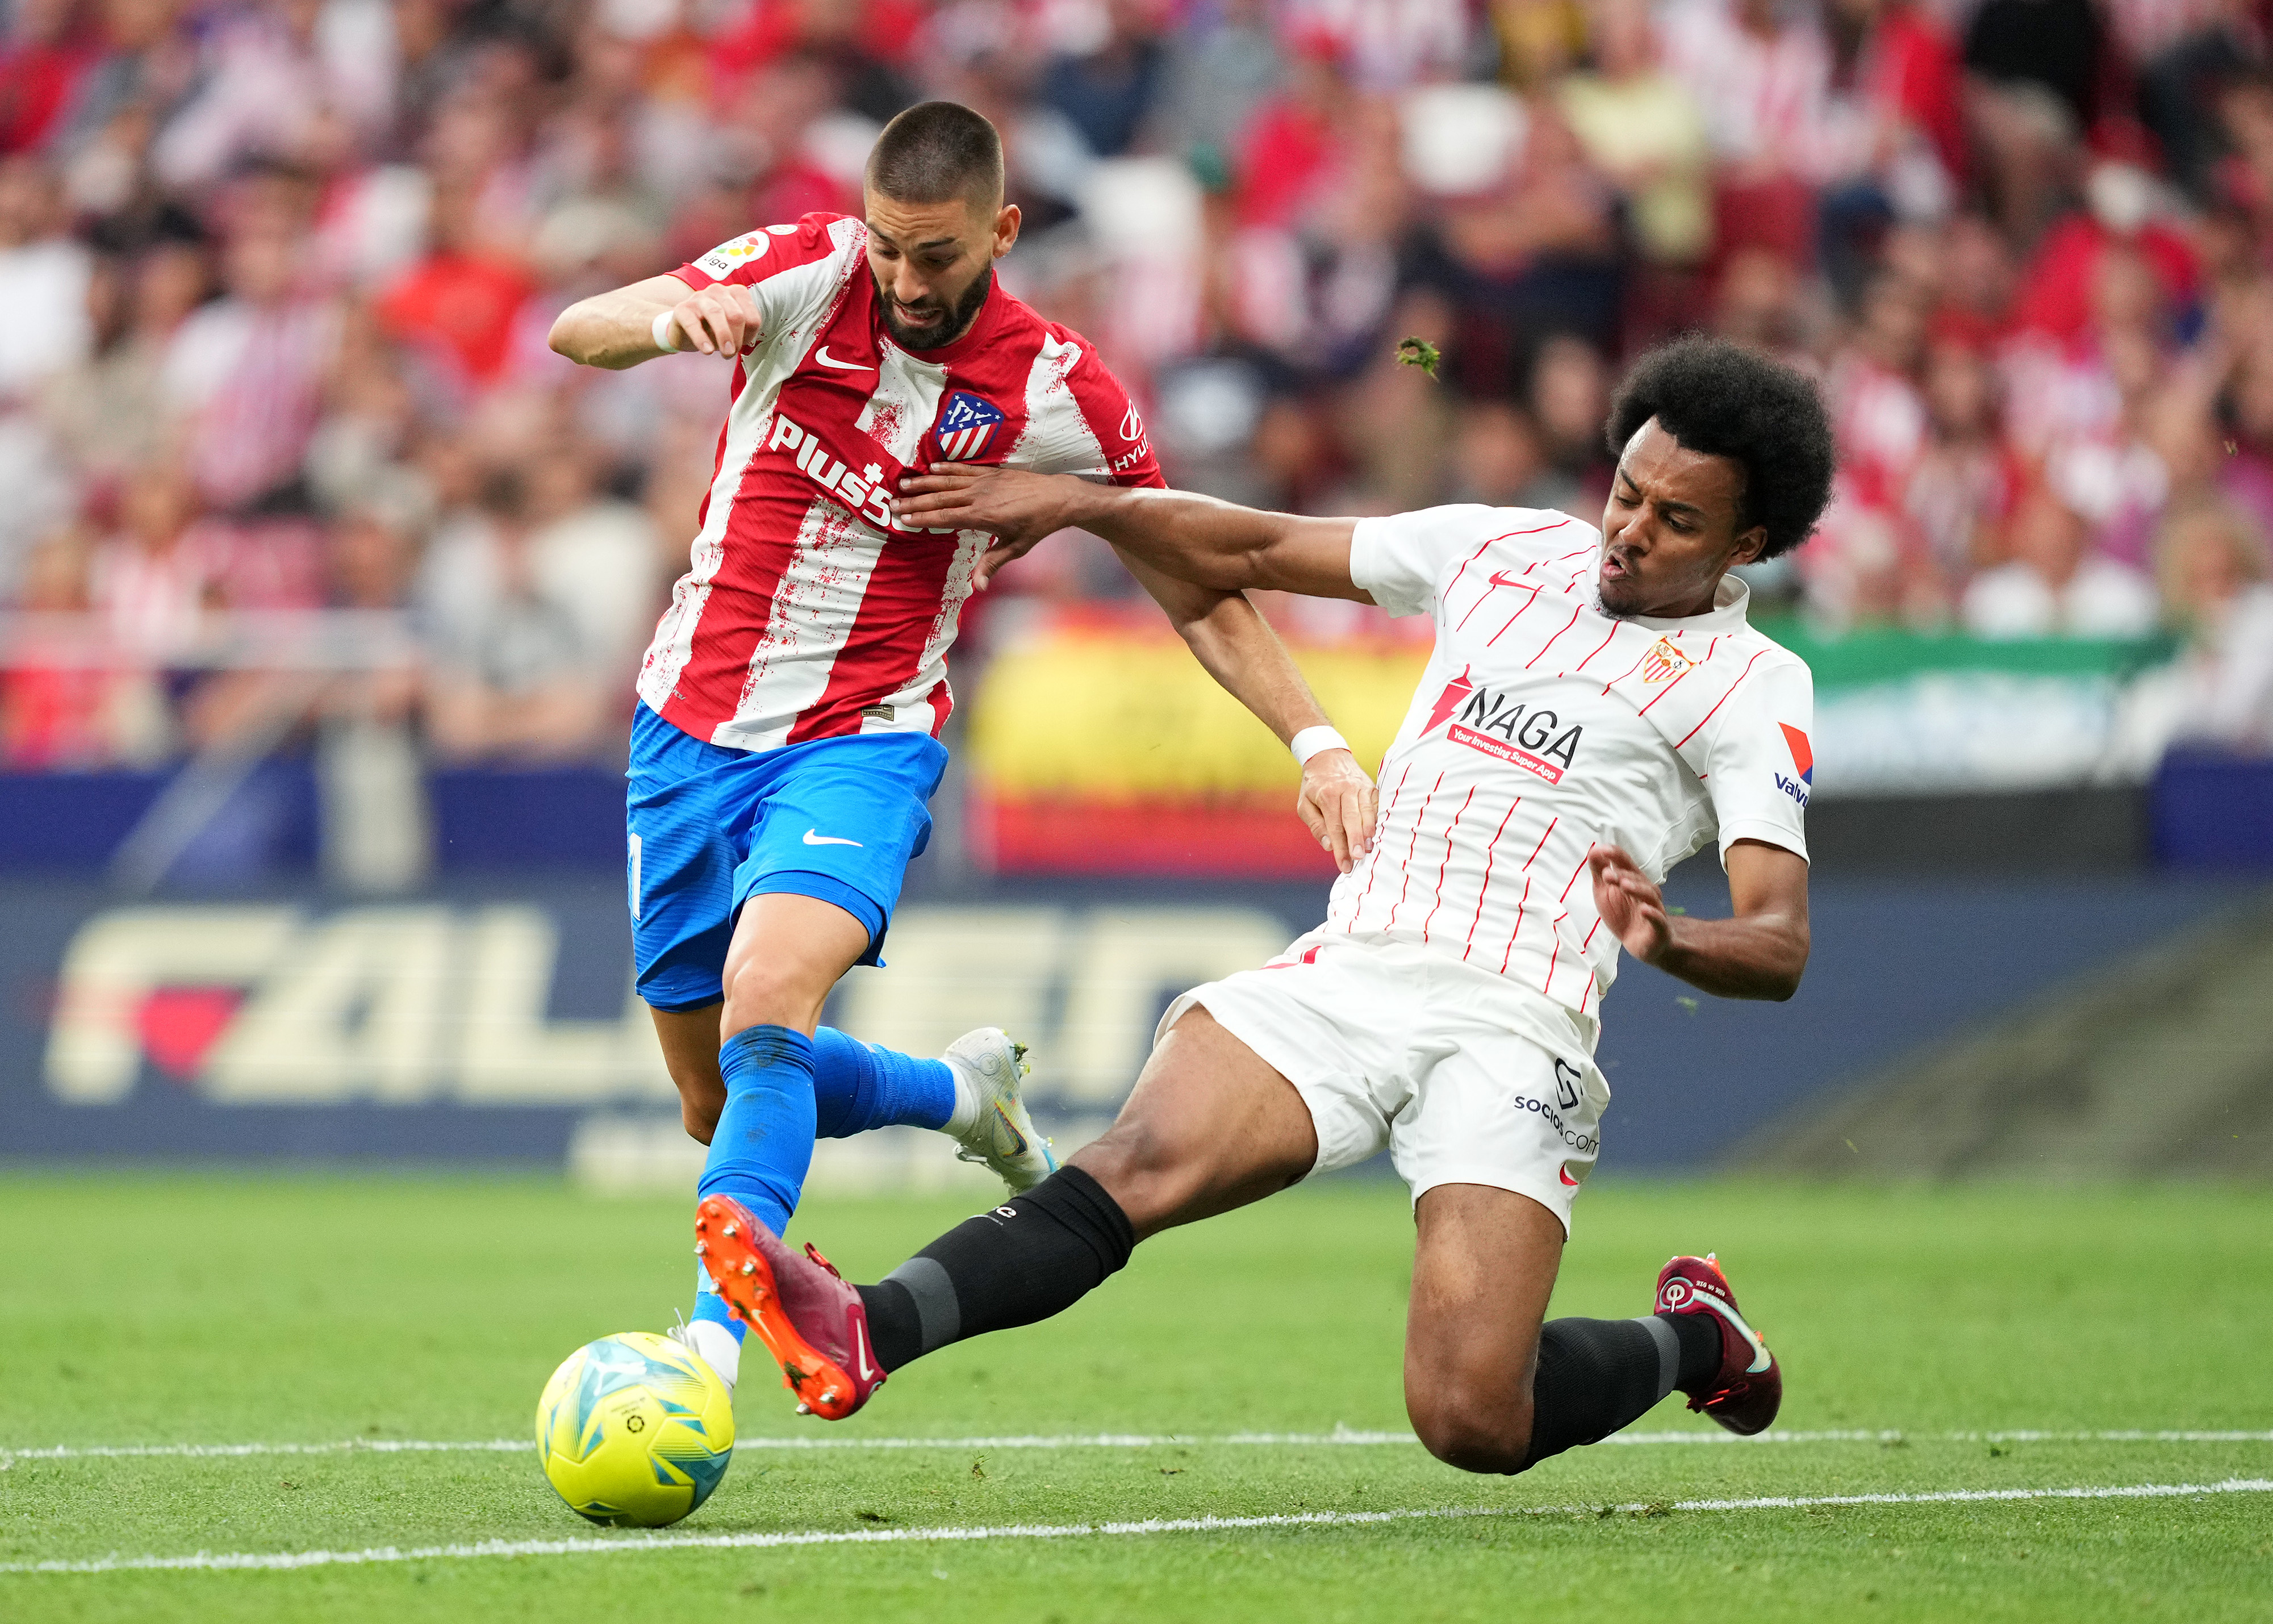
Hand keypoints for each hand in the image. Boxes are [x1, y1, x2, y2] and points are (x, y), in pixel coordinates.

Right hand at [660, 284, 760, 355]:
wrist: (685, 331)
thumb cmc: (713, 328)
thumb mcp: (733, 330)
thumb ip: (743, 331)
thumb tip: (745, 341)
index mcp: (735, 293)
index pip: (751, 315)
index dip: (750, 334)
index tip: (744, 343)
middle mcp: (718, 291)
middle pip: (736, 315)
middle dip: (737, 337)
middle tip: (732, 351)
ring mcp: (699, 297)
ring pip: (716, 313)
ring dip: (723, 336)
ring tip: (725, 353)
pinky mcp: (682, 308)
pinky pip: (693, 323)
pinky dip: (701, 339)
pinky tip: (707, 350)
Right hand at [893, 465, 1078, 585]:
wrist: (1059, 497)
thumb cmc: (1038, 526)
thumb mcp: (1017, 548)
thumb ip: (993, 563)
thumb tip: (978, 586)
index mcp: (984, 516)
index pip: (946, 518)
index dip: (923, 518)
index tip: (903, 519)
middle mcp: (980, 496)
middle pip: (941, 499)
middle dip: (915, 501)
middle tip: (892, 503)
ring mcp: (985, 482)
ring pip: (948, 482)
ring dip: (925, 483)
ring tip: (904, 484)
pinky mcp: (992, 473)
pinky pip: (964, 470)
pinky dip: (947, 468)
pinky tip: (932, 468)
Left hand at [1296, 748, 1375, 874]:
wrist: (1327, 756)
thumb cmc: (1314, 785)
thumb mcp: (1304, 804)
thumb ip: (1315, 826)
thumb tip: (1329, 846)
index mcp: (1327, 795)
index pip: (1335, 826)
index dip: (1340, 848)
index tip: (1345, 865)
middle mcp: (1345, 790)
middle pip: (1352, 818)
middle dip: (1356, 840)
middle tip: (1359, 858)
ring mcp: (1360, 787)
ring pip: (1368, 811)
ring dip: (1370, 831)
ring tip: (1371, 848)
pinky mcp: (1371, 786)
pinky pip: (1378, 804)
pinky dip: (1379, 819)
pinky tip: (1380, 833)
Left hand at [1587, 845, 1672, 963]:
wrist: (1641, 944)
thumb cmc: (1623, 914)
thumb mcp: (1605, 892)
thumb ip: (1599, 872)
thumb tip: (1593, 850)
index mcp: (1633, 881)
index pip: (1626, 864)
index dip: (1617, 855)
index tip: (1603, 849)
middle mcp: (1646, 892)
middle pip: (1638, 879)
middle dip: (1622, 875)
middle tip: (1606, 875)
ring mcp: (1655, 909)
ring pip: (1650, 895)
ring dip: (1637, 889)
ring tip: (1624, 885)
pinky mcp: (1659, 928)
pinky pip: (1659, 919)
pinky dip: (1652, 914)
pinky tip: (1644, 910)